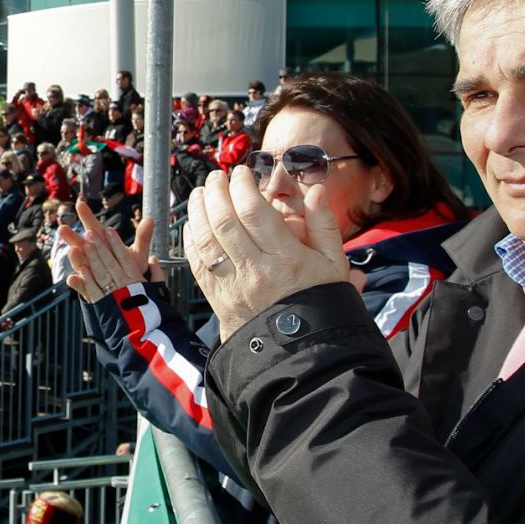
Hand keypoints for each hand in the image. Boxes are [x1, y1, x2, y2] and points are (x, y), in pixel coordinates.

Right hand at [60, 200, 158, 302]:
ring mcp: (89, 271)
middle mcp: (93, 256)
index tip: (80, 203)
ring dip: (75, 258)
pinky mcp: (89, 288)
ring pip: (79, 263)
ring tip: (72, 251)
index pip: (94, 227)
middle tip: (62, 228)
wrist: (130, 293)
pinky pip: (81, 285)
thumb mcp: (138, 254)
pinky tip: (72, 279)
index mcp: (104, 244)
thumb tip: (151, 219)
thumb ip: (143, 238)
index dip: (87, 215)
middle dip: (72, 236)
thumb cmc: (131, 270)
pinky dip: (77, 283)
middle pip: (81, 243)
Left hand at [187, 167, 346, 341]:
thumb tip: (316, 190)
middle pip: (224, 222)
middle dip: (217, 192)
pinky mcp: (218, 299)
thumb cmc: (319, 302)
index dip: (242, 187)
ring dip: (198, 211)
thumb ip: (325, 225)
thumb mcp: (334, 264)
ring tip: (201, 192)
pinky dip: (191, 239)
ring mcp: (233, 287)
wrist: (301, 350)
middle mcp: (255, 272)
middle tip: (218, 176)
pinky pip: (197, 263)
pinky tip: (193, 223)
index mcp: (286, 260)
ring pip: (205, 241)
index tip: (241, 173)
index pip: (255, 212)